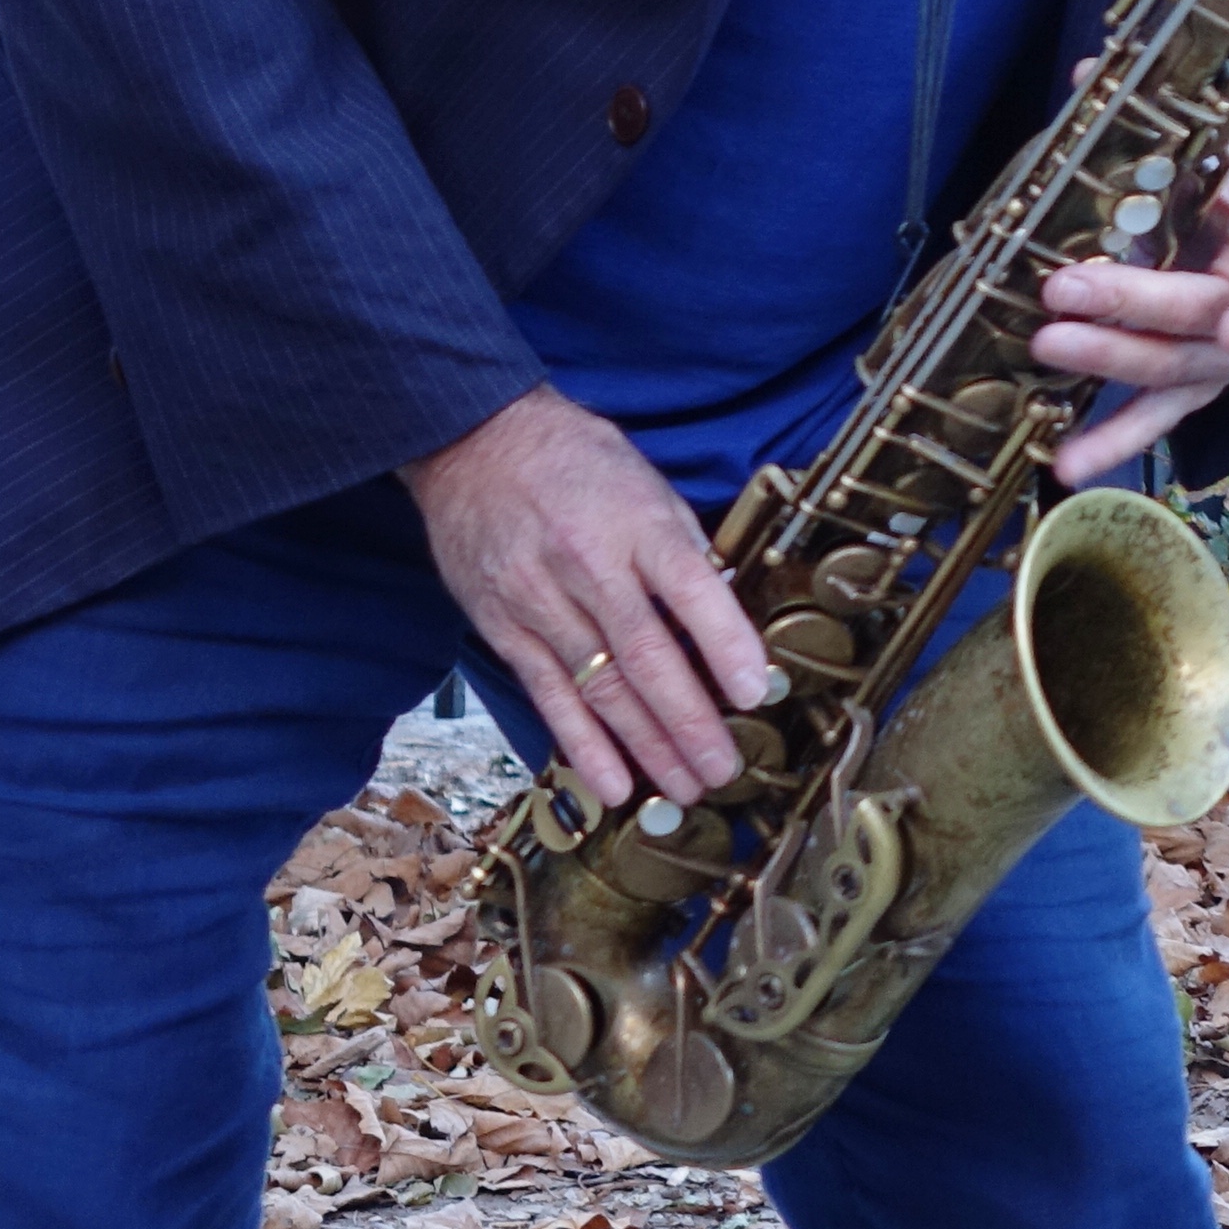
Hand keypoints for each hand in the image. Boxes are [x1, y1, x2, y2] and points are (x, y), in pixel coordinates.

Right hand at [403, 387, 782, 812]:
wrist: (473, 442)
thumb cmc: (578, 462)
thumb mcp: (647, 484)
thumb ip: (684, 551)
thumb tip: (726, 620)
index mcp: (638, 522)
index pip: (690, 589)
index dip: (725, 643)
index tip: (754, 691)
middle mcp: (587, 565)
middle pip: (645, 654)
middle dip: (688, 721)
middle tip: (723, 769)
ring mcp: (539, 600)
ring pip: (599, 686)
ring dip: (645, 745)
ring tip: (684, 786)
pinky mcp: (502, 626)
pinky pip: (546, 694)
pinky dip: (580, 743)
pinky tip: (611, 782)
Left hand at [1032, 140, 1228, 487]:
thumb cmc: (1227, 195)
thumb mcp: (1209, 153)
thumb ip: (1155, 126)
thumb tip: (1088, 68)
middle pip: (1199, 328)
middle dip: (1127, 312)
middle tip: (1058, 294)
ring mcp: (1220, 361)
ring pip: (1171, 378)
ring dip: (1108, 373)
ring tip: (1047, 355)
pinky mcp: (1185, 389)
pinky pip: (1151, 419)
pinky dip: (1110, 442)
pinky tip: (1063, 465)